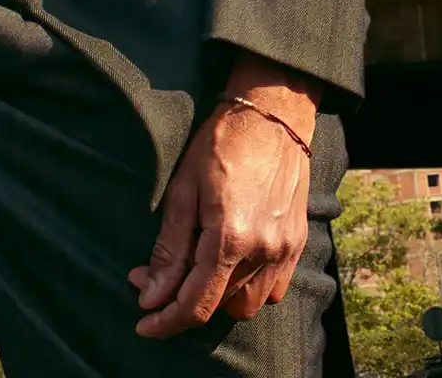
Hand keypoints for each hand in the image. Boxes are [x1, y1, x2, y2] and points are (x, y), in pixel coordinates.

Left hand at [129, 58, 319, 337]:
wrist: (273, 117)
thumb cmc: (219, 146)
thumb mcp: (181, 192)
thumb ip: (169, 249)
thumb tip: (150, 294)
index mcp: (231, 238)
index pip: (197, 303)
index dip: (167, 321)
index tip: (143, 324)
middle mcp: (264, 251)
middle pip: (221, 307)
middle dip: (188, 300)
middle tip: (158, 275)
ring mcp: (286, 249)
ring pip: (249, 302)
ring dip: (219, 294)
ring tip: (196, 264)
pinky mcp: (298, 243)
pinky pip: (274, 288)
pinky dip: (248, 285)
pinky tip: (229, 261)